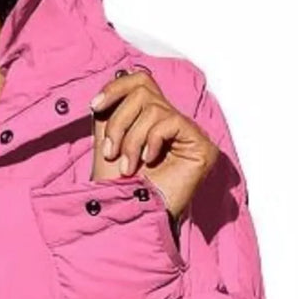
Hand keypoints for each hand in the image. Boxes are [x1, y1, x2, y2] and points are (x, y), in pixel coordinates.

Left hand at [89, 68, 218, 219]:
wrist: (129, 217)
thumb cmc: (117, 188)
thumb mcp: (107, 143)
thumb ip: (111, 114)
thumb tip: (110, 87)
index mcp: (149, 120)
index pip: (140, 81)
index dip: (116, 87)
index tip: (94, 106)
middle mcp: (171, 123)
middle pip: (144, 90)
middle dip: (119, 121)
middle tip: (111, 152)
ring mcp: (188, 134)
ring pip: (154, 107)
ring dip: (132, 138)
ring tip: (128, 166)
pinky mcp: (202, 145)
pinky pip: (171, 121)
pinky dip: (152, 140)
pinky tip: (149, 161)